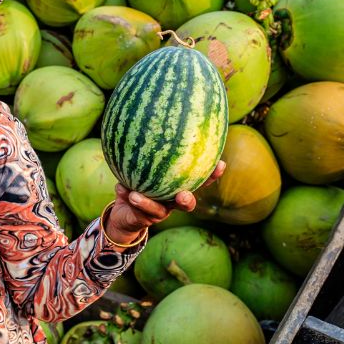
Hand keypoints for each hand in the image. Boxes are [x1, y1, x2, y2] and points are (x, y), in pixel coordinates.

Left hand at [103, 161, 225, 244]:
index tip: (221, 164)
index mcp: (176, 187)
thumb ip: (146, 151)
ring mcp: (159, 212)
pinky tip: (123, 189)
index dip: (211, 175)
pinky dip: (130, 198)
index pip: (198, 181)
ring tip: (136, 194)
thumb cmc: (136, 184)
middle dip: (188, 199)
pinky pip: (139, 211)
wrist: (123, 214)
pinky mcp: (144, 220)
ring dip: (148, 203)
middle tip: (183, 195)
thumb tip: (146, 123)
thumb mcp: (140, 166)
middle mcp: (171, 201)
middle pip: (186, 203)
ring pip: (159, 211)